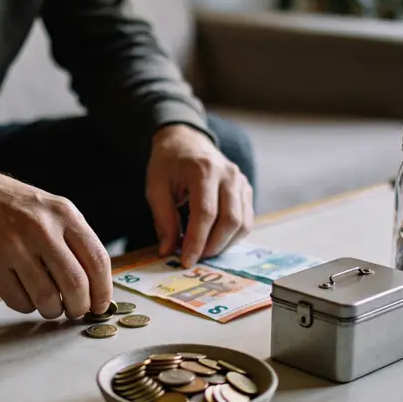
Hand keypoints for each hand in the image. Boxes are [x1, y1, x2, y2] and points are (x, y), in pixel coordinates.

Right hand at [0, 155, 112, 318]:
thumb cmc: (11, 206)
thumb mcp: (50, 209)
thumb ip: (73, 241)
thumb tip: (95, 285)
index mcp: (63, 214)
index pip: (97, 260)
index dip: (103, 291)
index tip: (100, 305)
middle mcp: (41, 229)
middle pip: (76, 285)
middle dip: (79, 307)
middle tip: (75, 310)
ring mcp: (14, 247)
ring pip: (48, 299)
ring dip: (53, 310)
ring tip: (50, 305)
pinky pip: (20, 302)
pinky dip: (26, 306)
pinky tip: (23, 293)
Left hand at [145, 124, 253, 267]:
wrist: (186, 140)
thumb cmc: (168, 164)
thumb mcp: (156, 188)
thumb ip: (163, 220)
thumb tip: (168, 252)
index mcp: (203, 170)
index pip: (205, 213)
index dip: (196, 241)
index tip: (186, 261)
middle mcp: (228, 174)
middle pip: (230, 220)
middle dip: (212, 246)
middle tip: (195, 258)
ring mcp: (240, 181)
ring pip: (243, 223)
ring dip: (224, 244)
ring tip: (203, 251)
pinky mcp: (245, 189)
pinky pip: (246, 219)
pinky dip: (232, 236)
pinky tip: (214, 241)